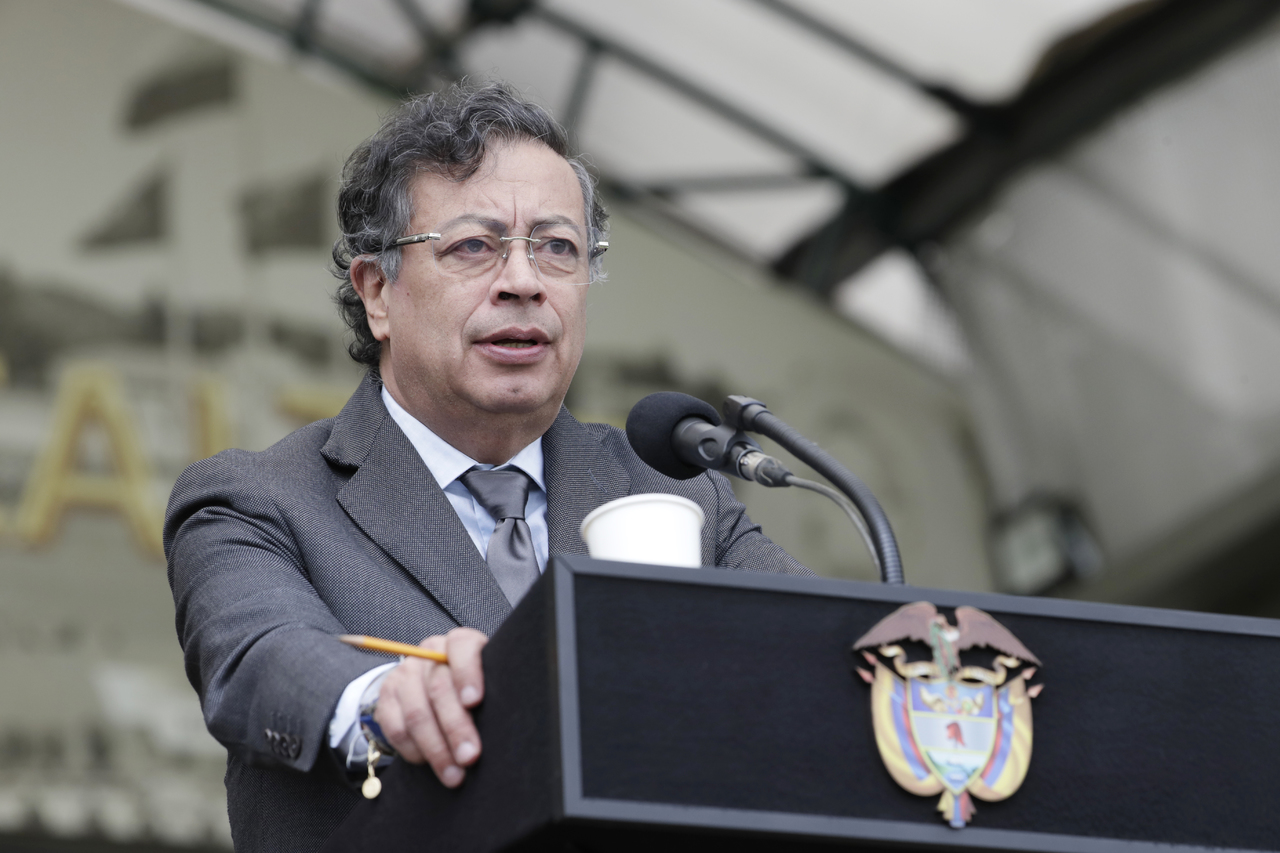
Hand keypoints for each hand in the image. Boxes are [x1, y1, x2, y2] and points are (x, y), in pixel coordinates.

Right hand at [373, 627, 487, 787]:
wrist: (430, 687)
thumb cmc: (472, 689)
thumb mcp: (487, 682)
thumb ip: (493, 693)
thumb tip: (513, 721)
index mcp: (458, 644)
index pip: (461, 647)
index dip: (467, 673)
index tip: (475, 701)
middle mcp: (429, 654)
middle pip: (439, 688)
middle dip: (456, 727)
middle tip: (470, 756)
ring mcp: (405, 674)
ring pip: (417, 714)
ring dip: (436, 749)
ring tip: (454, 774)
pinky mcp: (387, 697)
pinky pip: (396, 729)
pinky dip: (415, 751)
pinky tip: (430, 765)